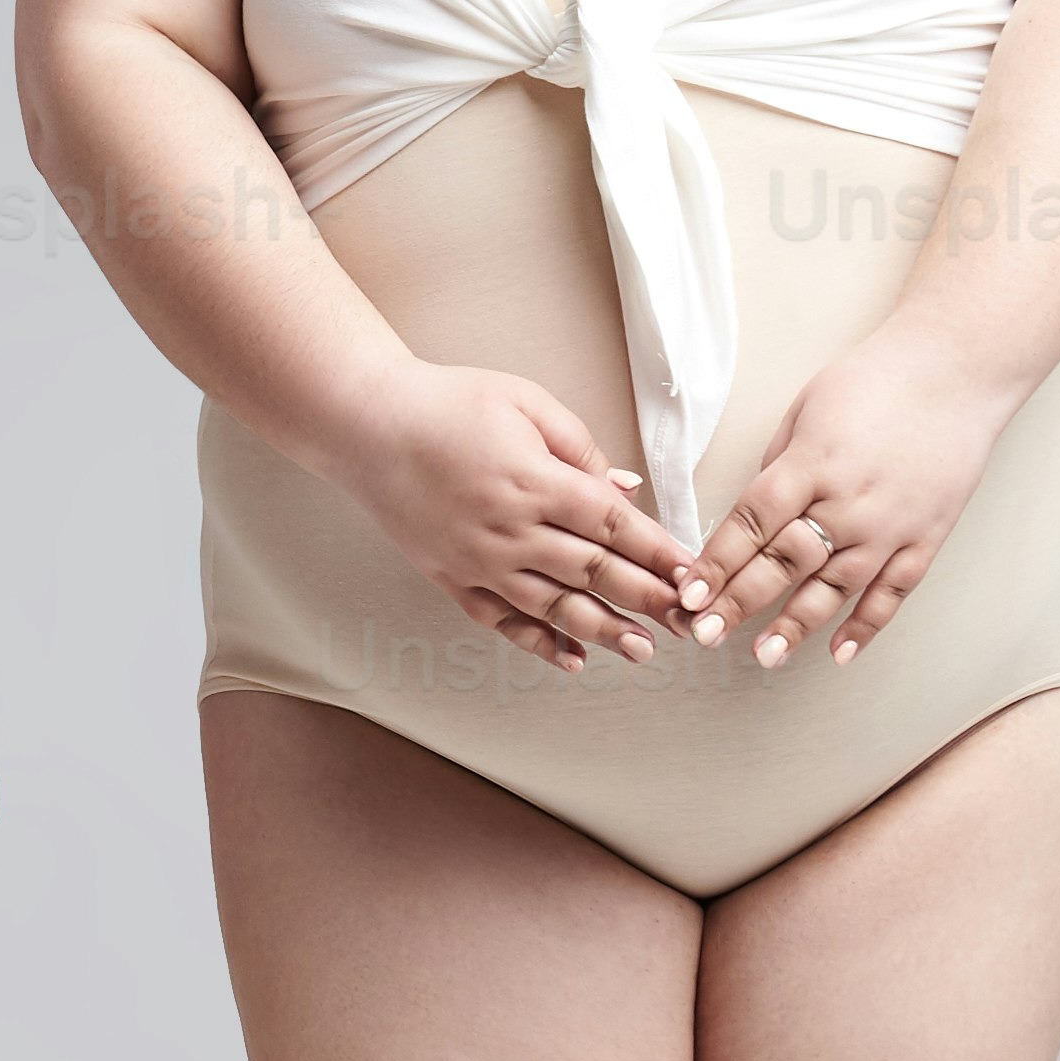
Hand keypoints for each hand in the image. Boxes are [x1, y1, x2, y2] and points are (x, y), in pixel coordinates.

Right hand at [339, 359, 696, 675]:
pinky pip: (501, 621)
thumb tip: (626, 491)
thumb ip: (581, 448)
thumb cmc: (447, 404)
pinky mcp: (453, 577)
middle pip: (593, 573)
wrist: (367, 425)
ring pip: (554, 607)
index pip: (614, 525)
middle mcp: (511, 530)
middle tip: (688, 621)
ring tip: (643, 650)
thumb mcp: (524, 402)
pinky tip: (572, 659)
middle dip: (647, 599)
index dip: (658, 552)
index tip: (692, 572)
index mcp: (535, 481)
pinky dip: (538, 643)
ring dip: (604, 631)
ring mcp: (480, 560)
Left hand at [683, 330, 1017, 670]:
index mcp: (812, 464)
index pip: (752, 523)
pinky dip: (866, 626)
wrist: (958, 372)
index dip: (717, 562)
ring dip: (795, 626)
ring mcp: (891, 526)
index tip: (688, 592)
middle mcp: (850, 502)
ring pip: (835, 589)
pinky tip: (839, 652)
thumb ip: (780, 467)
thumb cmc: (878, 381)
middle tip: (705, 634)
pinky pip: (893, 593)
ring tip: (764, 657)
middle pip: (785, 563)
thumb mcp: (807, 409)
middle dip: (740, 603)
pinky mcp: (926, 538)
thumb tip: (755, 516)